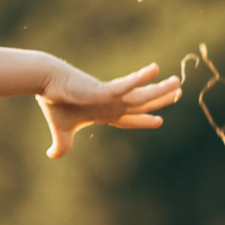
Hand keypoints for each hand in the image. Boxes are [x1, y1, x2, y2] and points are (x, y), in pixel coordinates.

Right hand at [37, 62, 180, 158]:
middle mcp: (112, 105)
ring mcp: (111, 97)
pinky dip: (140, 78)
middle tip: (177, 93)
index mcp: (105, 113)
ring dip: (160, 91)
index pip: (129, 118)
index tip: (159, 121)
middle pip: (142, 104)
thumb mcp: (61, 130)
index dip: (144, 120)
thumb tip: (51, 155)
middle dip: (161, 100)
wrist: (47, 84)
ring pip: (142, 96)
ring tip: (177, 83)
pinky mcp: (105, 90)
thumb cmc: (55, 103)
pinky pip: (126, 85)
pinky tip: (154, 69)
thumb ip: (62, 145)